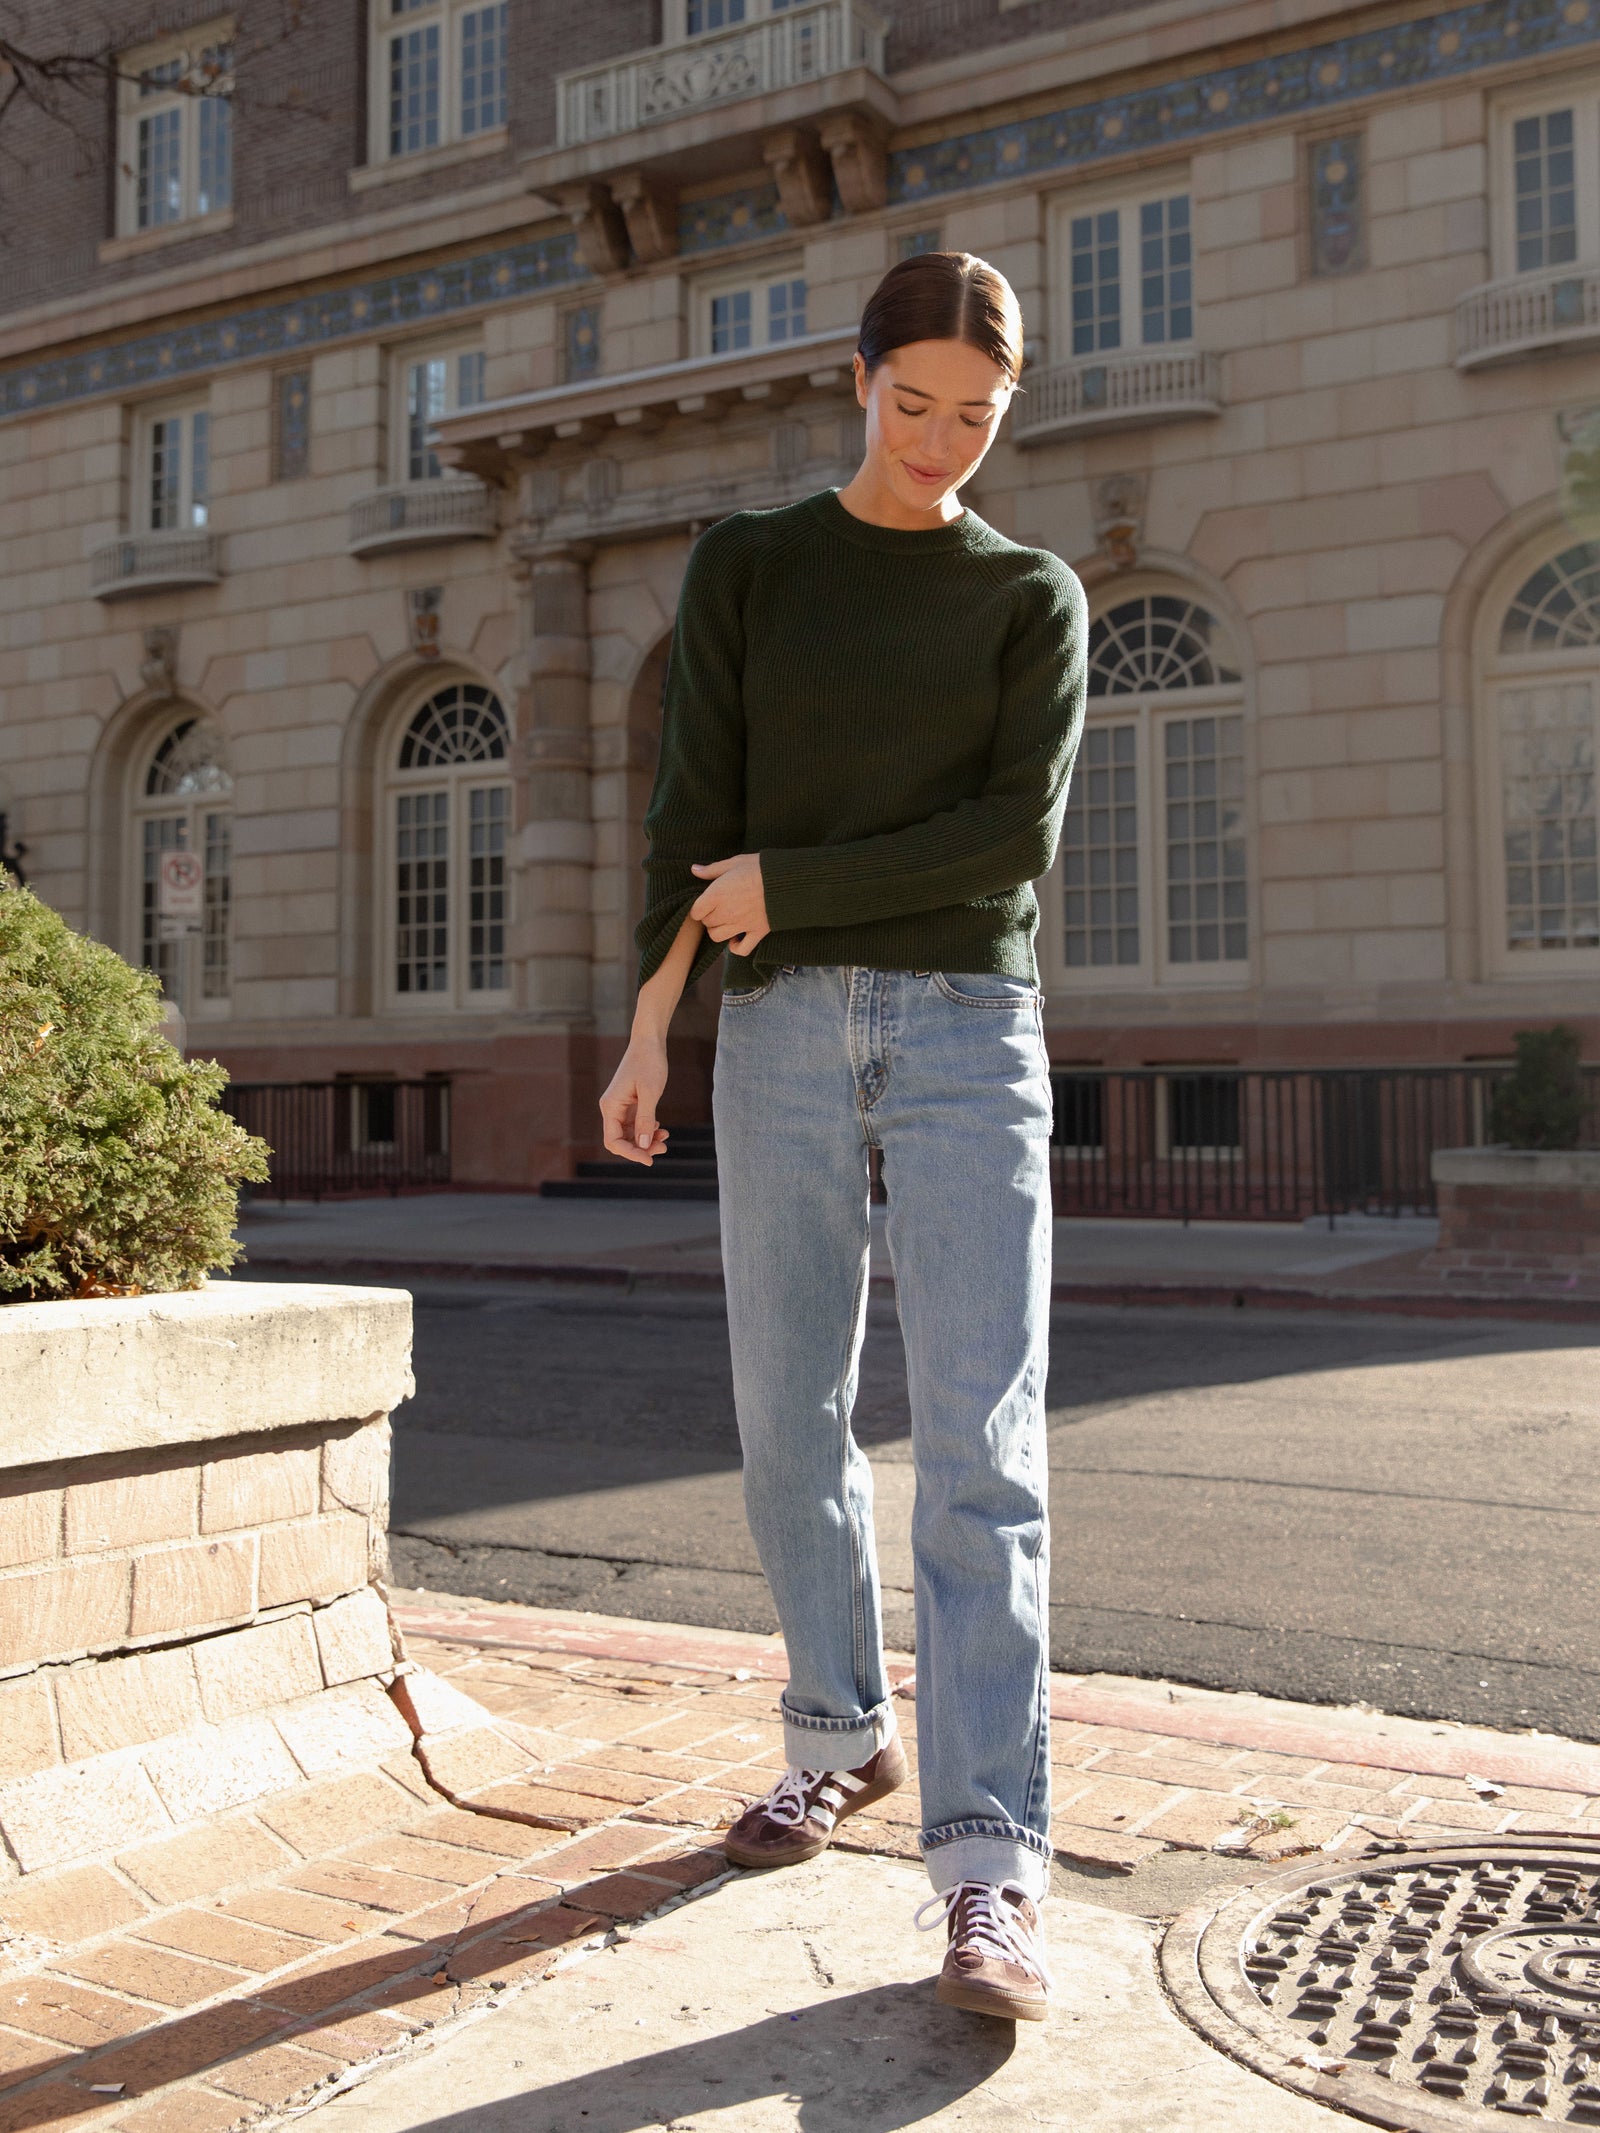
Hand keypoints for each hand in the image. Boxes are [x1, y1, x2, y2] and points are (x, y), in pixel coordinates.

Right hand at [599, 1034, 669, 1165]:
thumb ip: (646, 1120)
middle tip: (664, 1147)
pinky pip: (636, 1125)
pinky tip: (661, 1128)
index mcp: (611, 1107)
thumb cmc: (648, 1063)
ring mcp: (621, 1107)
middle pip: (622, 1140)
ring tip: (666, 1138)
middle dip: (641, 1148)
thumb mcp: (650, 1093)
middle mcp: (612, 1109)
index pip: (614, 1141)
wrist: (649, 1042)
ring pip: (630, 1134)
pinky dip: (648, 1130)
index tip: (650, 1159)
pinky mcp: (630, 1104)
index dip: (630, 1153)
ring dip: (646, 1140)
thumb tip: (643, 1145)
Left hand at [689, 852, 769, 955]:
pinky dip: (736, 947)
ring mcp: (741, 925)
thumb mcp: (735, 862)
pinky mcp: (757, 932)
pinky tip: (736, 938)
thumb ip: (712, 869)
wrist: (788, 879)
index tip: (705, 901)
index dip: (699, 907)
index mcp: (717, 894)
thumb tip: (694, 870)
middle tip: (717, 907)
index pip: (696, 911)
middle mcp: (726, 913)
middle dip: (709, 917)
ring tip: (725, 921)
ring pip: (717, 937)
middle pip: (707, 924)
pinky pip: (741, 949)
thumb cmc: (760, 867)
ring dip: (718, 931)